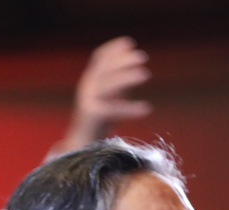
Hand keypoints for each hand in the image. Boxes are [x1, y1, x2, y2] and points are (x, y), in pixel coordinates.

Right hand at [50, 37, 152, 158]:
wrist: (81, 147)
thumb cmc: (100, 121)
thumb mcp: (111, 98)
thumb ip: (121, 85)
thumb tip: (136, 69)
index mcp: (90, 80)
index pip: (99, 58)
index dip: (113, 49)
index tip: (129, 43)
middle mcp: (86, 87)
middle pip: (104, 69)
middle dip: (123, 61)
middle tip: (142, 57)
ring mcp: (87, 101)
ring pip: (107, 85)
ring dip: (127, 78)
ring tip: (146, 74)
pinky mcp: (92, 117)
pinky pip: (113, 109)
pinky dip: (130, 108)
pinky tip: (146, 109)